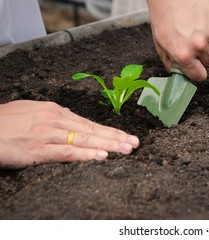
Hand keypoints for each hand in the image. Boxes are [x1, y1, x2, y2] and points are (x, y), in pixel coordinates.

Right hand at [0, 100, 139, 168]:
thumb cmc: (5, 121)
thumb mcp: (33, 112)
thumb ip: (54, 118)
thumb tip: (72, 125)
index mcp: (56, 111)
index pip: (89, 123)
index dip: (109, 131)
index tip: (125, 136)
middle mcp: (55, 120)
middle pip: (92, 130)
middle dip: (116, 137)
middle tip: (135, 143)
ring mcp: (47, 134)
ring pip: (84, 140)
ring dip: (108, 145)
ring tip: (127, 149)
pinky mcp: (37, 149)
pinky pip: (66, 152)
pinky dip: (85, 154)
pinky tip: (101, 157)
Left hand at [136, 0, 208, 81]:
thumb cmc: (163, 18)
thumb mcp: (160, 44)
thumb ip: (171, 62)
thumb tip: (179, 73)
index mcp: (184, 55)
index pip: (200, 76)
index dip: (198, 72)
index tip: (196, 67)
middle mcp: (199, 46)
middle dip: (203, 57)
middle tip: (194, 45)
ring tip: (196, 29)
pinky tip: (202, 20)